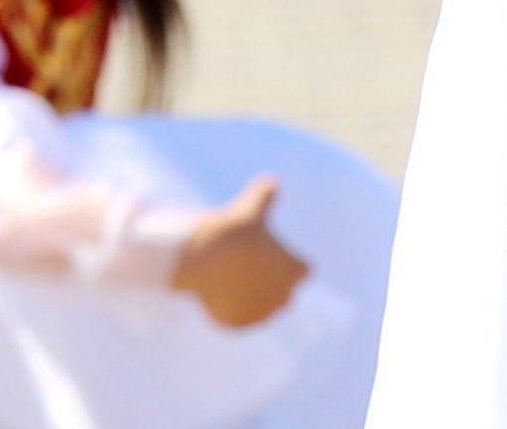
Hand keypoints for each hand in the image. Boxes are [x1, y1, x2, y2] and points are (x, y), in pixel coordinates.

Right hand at [171, 180, 307, 331]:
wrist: (203, 256)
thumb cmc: (232, 231)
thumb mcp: (251, 209)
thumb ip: (265, 196)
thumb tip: (272, 181)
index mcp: (294, 270)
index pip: (303, 270)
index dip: (290, 262)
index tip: (272, 254)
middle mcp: (282, 297)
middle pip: (284, 293)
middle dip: (272, 283)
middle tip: (250, 267)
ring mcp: (259, 314)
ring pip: (262, 309)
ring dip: (252, 298)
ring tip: (233, 280)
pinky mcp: (237, 324)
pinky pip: (238, 319)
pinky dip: (231, 309)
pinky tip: (219, 293)